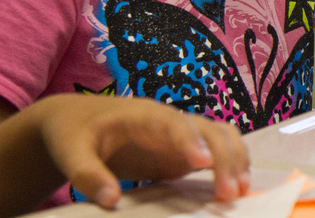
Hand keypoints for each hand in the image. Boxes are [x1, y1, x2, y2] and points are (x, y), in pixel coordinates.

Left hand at [37, 94, 248, 208]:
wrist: (78, 120)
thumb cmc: (74, 132)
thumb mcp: (71, 151)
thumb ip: (87, 173)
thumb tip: (111, 200)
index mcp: (143, 115)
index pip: (173, 123)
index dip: (190, 141)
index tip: (203, 164)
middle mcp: (170, 120)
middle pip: (209, 129)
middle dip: (224, 158)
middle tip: (230, 193)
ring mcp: (182, 133)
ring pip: (222, 135)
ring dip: (236, 158)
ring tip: (243, 190)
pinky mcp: (186, 149)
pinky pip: (218, 149)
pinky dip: (234, 162)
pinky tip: (239, 186)